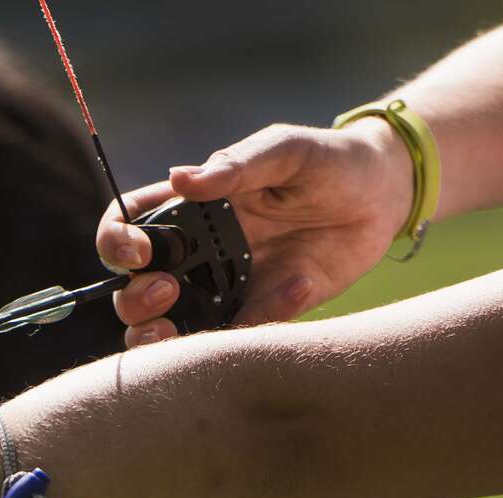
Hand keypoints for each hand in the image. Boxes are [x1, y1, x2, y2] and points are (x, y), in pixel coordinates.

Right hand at [97, 118, 414, 345]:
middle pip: (135, 292)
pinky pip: (242, 336)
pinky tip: (298, 286)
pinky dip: (261, 322)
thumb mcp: (284, 151)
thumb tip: (179, 178)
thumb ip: (235, 166)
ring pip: (171, 331)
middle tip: (166, 291)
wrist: (385, 196)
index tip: (139, 254)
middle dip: (135, 301)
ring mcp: (227, 288)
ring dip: (161, 341)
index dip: (117, 244)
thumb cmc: (328, 161)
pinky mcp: (264, 313)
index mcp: (190, 210)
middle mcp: (198, 254)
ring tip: (176, 334)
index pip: (128, 229)